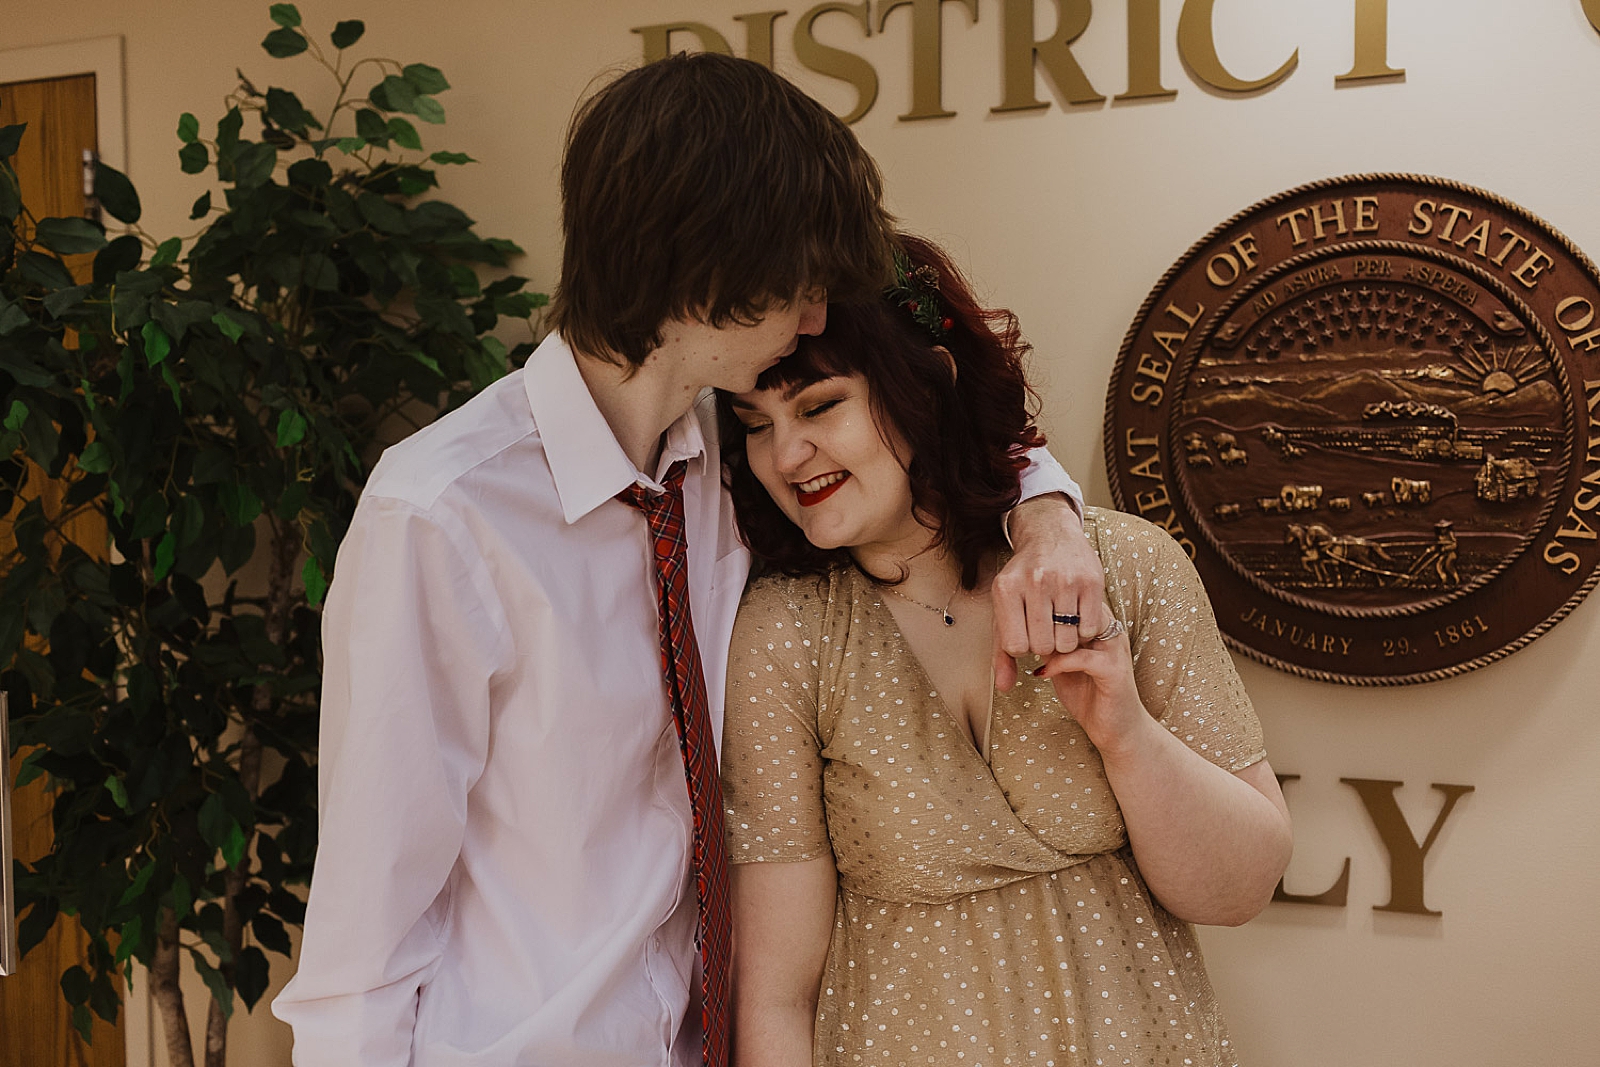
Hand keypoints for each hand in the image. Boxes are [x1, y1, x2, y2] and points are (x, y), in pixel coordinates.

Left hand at [991, 496, 1106, 689]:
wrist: (1052, 535)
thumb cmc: (1025, 584)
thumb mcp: (1005, 610)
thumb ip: (1001, 652)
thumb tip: (1004, 688)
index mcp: (1006, 588)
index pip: (1015, 646)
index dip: (1023, 647)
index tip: (1026, 633)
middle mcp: (1035, 581)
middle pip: (1041, 645)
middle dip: (1044, 645)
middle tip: (1046, 630)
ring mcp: (1065, 580)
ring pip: (1067, 640)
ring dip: (1066, 639)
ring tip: (1061, 623)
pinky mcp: (1092, 582)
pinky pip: (1089, 628)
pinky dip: (1085, 630)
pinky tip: (1077, 617)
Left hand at [1031, 607, 1151, 756]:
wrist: (1115, 728)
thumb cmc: (1086, 693)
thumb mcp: (1059, 661)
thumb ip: (1046, 639)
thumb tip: (1018, 621)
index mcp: (1098, 621)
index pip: (1068, 595)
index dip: (1041, 604)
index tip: (1020, 619)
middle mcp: (1110, 628)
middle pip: (1074, 605)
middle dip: (1043, 618)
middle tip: (1021, 634)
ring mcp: (1114, 647)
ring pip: (1078, 626)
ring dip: (1049, 638)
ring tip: (1033, 652)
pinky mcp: (1113, 670)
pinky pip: (1082, 657)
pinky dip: (1058, 663)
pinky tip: (1042, 673)